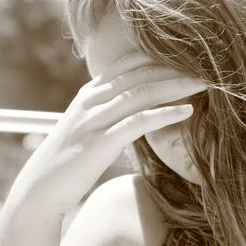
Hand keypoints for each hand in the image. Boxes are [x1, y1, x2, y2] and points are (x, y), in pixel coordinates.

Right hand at [7, 54, 207, 215]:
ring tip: (204, 84)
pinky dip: (166, 113)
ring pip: (142, 93)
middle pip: (140, 74)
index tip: (184, 59)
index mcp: (90, 92)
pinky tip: (187, 111)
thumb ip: (107, 109)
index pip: (128, 64)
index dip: (158, 58)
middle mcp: (92, 99)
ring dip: (177, 86)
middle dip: (174, 69)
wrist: (41, 187)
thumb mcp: (87, 124)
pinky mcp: (102, 141)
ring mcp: (95, 118)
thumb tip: (135, 105)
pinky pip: (140, 121)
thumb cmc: (70, 157)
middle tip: (203, 68)